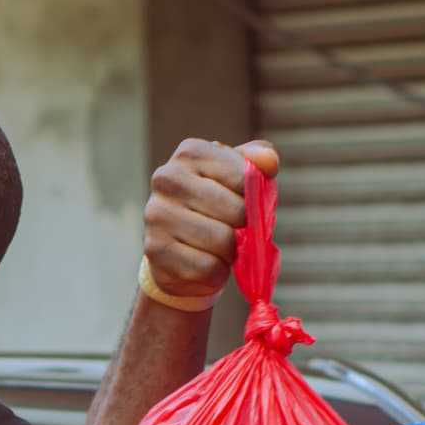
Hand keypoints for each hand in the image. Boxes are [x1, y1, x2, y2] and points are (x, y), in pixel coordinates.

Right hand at [143, 138, 281, 301]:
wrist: (178, 251)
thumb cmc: (215, 208)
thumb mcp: (237, 178)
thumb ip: (256, 162)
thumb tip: (270, 163)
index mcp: (190, 153)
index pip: (244, 176)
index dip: (254, 197)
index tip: (244, 202)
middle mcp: (167, 178)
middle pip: (236, 210)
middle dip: (244, 227)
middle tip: (233, 230)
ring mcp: (157, 213)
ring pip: (223, 240)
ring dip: (230, 251)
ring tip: (218, 247)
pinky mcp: (154, 249)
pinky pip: (206, 266)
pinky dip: (215, 271)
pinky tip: (204, 263)